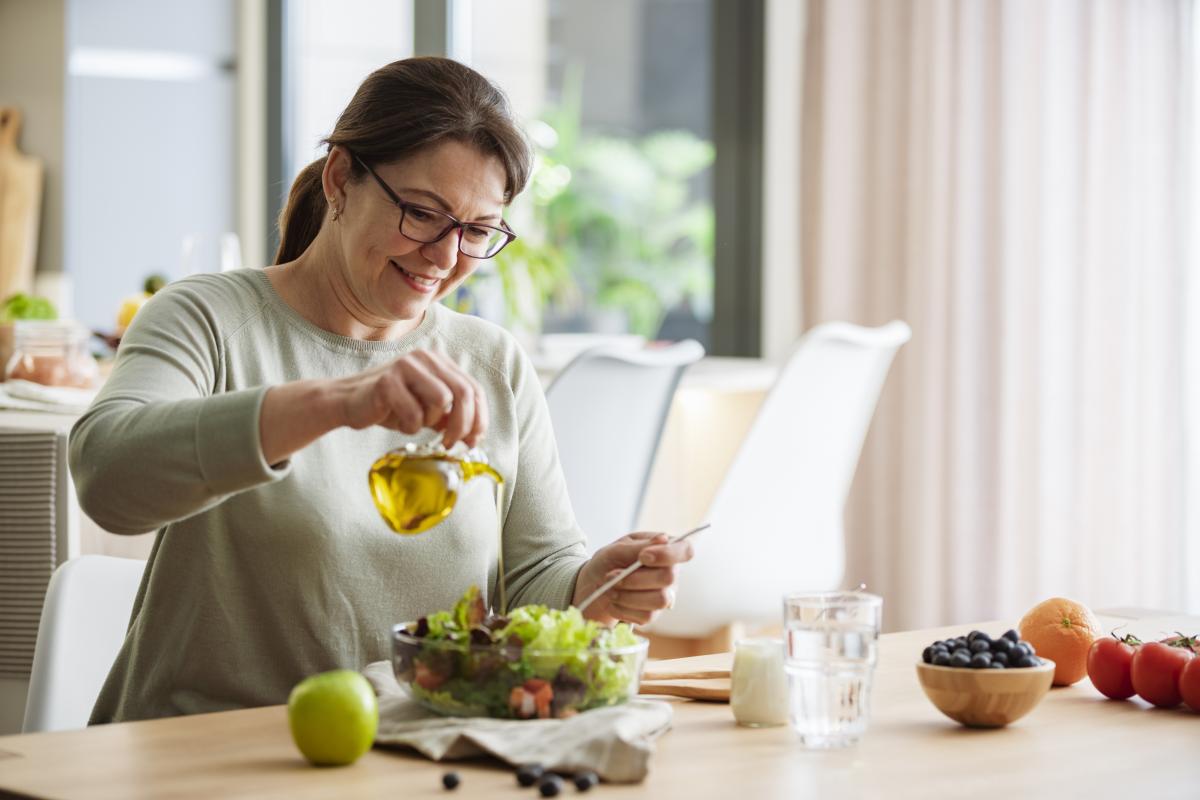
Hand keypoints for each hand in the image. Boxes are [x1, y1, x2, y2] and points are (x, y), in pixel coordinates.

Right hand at [337, 349, 487, 446]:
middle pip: (464, 393)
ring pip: (441, 400)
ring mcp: (406, 365)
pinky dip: (409, 426)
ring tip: (414, 422)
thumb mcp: (427, 409)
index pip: (474, 388)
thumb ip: (451, 415)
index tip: (473, 440)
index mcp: (439, 362)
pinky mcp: (388, 381)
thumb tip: (475, 436)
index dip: (479, 418)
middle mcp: (426, 358)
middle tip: (451, 444)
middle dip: (463, 425)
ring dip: (431, 421)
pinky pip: (414, 413)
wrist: (349, 402)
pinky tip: (398, 422)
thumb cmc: (391, 406)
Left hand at [573, 532, 694, 625]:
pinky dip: (622, 608)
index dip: (668, 555)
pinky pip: (646, 616)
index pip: (685, 550)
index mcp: (665, 550)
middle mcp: (671, 573)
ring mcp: (664, 595)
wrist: (593, 584)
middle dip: (635, 578)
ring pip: (659, 600)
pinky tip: (613, 600)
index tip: (643, 557)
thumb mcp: (617, 548)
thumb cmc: (609, 561)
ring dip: (628, 595)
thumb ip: (638, 546)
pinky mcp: (653, 614)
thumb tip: (663, 539)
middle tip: (611, 575)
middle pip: (668, 578)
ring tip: (610, 588)